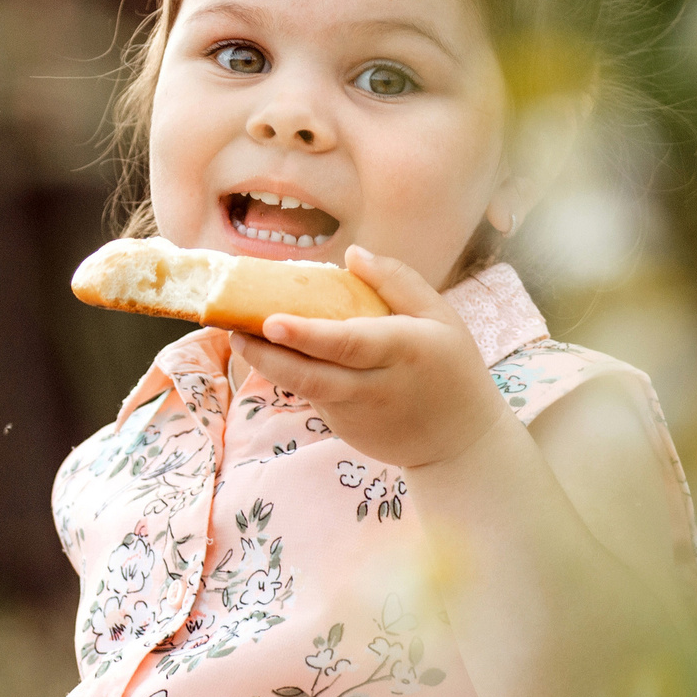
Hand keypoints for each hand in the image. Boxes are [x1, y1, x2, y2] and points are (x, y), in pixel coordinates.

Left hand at [229, 246, 507, 473]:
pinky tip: (273, 353)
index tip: (271, 321)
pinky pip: (313, 397)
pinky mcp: (344, 427)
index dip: (307, 335)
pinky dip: (291, 376)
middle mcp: (376, 385)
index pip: (349, 343)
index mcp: (404, 350)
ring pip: (305, 389)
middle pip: (314, 374)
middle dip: (269, 354)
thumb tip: (351, 252)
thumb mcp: (439, 317)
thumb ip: (398, 282)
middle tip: (234, 329)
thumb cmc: (450, 367)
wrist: (462, 443)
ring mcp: (357, 412)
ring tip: (240, 338)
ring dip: (268, 366)